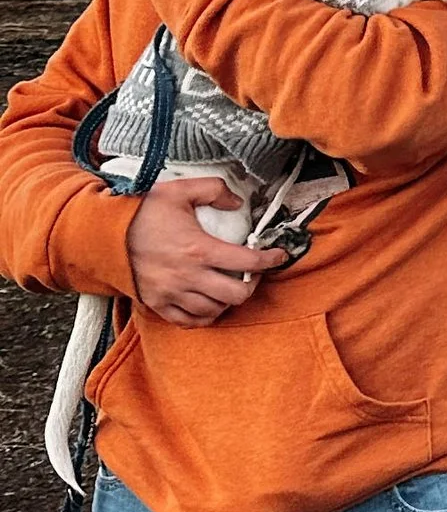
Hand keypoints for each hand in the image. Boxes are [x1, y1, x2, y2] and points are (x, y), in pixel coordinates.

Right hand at [125, 175, 285, 324]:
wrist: (102, 233)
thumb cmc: (141, 211)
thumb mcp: (179, 190)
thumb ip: (213, 190)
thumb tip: (237, 202)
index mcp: (198, 249)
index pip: (247, 263)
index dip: (270, 260)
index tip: (279, 254)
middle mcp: (188, 277)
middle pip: (236, 296)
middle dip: (252, 285)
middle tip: (252, 273)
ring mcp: (172, 294)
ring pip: (214, 311)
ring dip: (228, 301)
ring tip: (231, 286)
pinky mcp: (157, 303)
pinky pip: (188, 321)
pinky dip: (204, 316)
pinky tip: (210, 303)